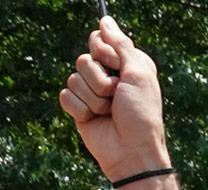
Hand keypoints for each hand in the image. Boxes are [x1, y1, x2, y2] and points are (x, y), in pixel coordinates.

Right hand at [61, 16, 169, 183]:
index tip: (116, 67)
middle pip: (83, 59)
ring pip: (73, 78)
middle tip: (115, 96)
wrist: (132, 152)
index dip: (103, 52)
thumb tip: (104, 19)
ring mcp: (91, 92)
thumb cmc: (141, 114)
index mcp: (124, 63)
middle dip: (99, 80)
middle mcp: (107, 75)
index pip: (98, 39)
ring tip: (108, 112)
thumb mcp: (138, 73)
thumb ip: (121, 44)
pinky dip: (81, 109)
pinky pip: (65, 96)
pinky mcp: (79, 108)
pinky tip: (94, 120)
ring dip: (93, 98)